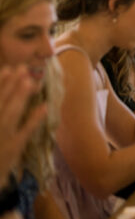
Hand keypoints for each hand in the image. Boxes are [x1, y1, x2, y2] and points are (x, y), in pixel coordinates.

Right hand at [0, 66, 46, 188]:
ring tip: (32, 82)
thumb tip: (8, 94)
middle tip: (23, 68)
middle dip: (11, 85)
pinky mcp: (12, 150)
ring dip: (20, 98)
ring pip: (10, 115)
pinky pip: (24, 133)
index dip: (0, 84)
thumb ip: (1, 111)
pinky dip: (34, 120)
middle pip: (0, 103)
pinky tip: (45, 108)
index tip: (8, 69)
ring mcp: (0, 139)